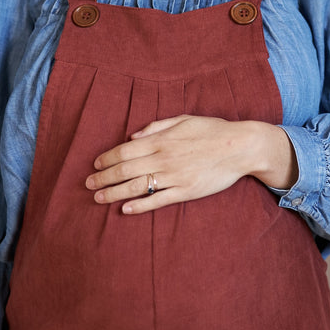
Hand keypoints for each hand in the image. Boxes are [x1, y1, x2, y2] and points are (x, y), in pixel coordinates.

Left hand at [86, 114, 296, 213]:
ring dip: (114, 193)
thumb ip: (156, 127)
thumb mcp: (183, 119)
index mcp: (161, 140)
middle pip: (125, 169)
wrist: (240, 147)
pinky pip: (157, 200)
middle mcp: (163, 158)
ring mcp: (174, 176)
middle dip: (103, 178)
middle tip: (88, 185)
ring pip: (136, 186)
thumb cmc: (212, 130)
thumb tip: (133, 135)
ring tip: (99, 198)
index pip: (124, 150)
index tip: (95, 165)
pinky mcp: (186, 191)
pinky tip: (125, 209)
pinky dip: (139, 205)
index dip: (106, 159)